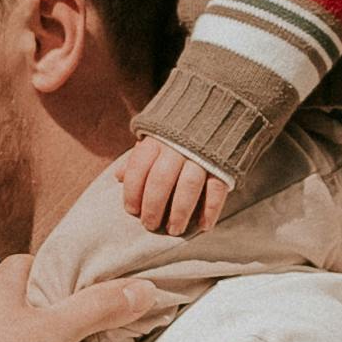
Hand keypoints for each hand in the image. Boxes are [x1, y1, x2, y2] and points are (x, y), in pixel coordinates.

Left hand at [0, 252, 165, 341]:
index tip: (90, 290)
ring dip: (23, 338)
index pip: (40, 264)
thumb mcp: (55, 332)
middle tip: (78, 327)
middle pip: (23, 296)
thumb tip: (146, 289)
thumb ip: (99, 309)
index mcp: (2, 280)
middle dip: (48, 308)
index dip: (66, 274)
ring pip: (2, 327)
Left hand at [118, 144, 237, 244]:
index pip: (140, 166)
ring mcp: (202, 156)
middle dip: (153, 206)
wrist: (219, 112)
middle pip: (161, 179)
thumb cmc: (178, 134)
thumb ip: (138, 158)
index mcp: (158, 140)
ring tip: (175, 229)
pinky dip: (211, 209)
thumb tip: (119, 176)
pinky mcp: (223, 165)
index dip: (133, 191)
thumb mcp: (155, 139)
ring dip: (180, 211)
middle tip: (150, 225)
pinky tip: (203, 226)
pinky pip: (217, 189)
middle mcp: (178, 147)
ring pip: (189, 186)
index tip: (132, 210)